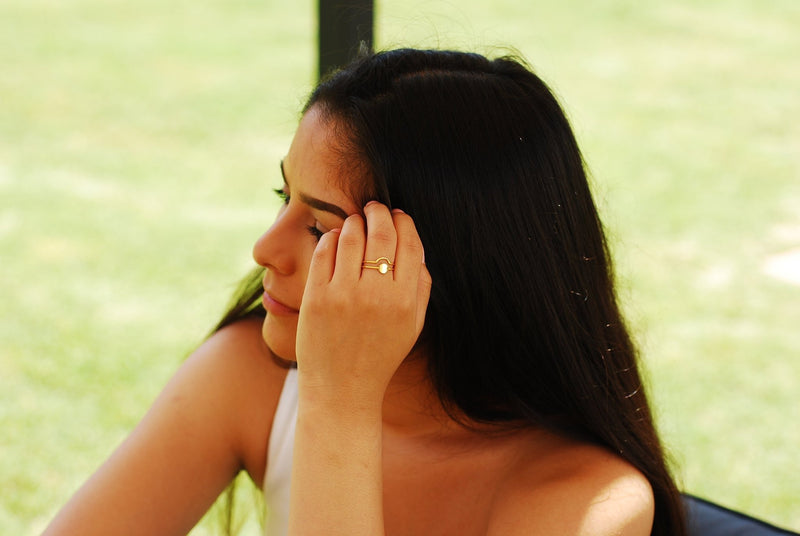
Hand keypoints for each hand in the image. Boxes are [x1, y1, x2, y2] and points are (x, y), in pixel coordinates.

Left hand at [295, 201, 430, 406]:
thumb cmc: (380, 356)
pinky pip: (323, 252)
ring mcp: (344, 295)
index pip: (410, 244)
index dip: (404, 222)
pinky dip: (329, 238)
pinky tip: (333, 240)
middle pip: (381, 233)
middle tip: (374, 207)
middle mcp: (376, 295)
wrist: (342, 390)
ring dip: (353, 222)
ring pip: (351, 235)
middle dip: (378, 213)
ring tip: (354, 222)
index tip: (398, 215)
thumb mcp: (413, 327)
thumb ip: (421, 288)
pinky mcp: (316, 298)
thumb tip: (417, 249)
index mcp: (404, 301)